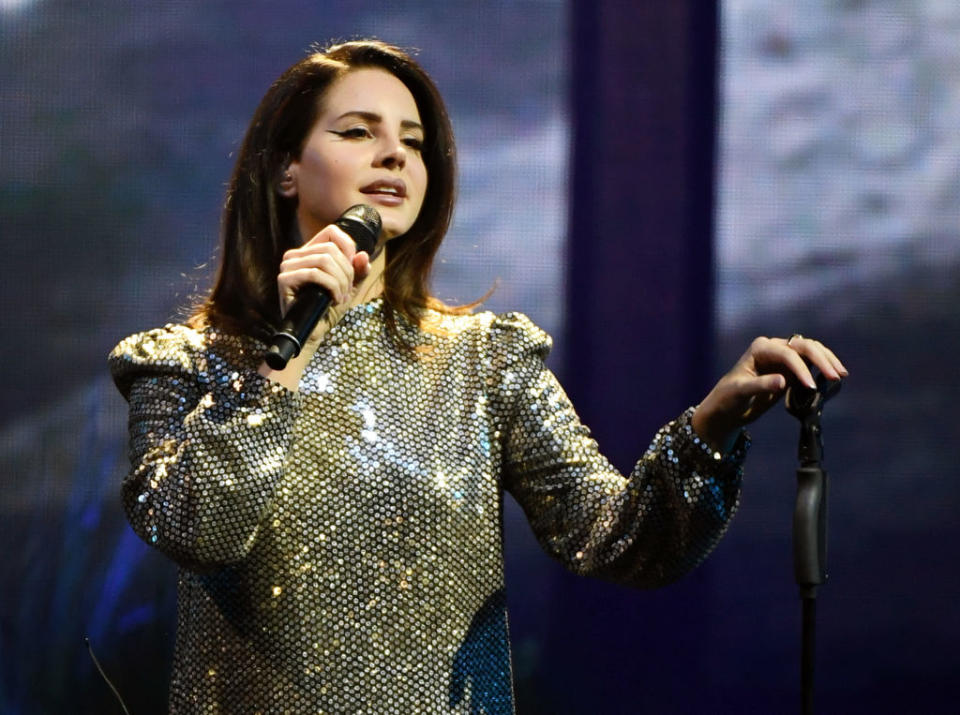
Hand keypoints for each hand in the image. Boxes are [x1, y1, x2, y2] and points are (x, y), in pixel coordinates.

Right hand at [276, 224, 370, 337]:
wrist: (315, 331)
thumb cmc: (329, 308)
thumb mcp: (349, 286)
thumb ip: (359, 270)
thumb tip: (363, 255)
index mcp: (309, 251)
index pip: (331, 232)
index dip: (348, 247)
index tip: (353, 269)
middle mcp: (295, 255)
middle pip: (331, 249)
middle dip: (346, 272)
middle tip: (347, 292)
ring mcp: (288, 266)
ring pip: (324, 260)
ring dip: (340, 282)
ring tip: (341, 297)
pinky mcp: (284, 279)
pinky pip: (314, 274)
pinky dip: (331, 287)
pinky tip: (333, 300)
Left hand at [691, 335, 847, 451]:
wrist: (727, 408)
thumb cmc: (728, 398)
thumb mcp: (741, 392)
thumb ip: (761, 385)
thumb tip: (784, 381)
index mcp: (760, 348)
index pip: (787, 353)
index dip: (801, 369)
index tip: (811, 387)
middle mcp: (773, 347)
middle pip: (804, 346)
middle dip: (821, 360)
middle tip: (836, 376)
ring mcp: (783, 356)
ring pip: (811, 351)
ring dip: (827, 360)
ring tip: (841, 375)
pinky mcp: (790, 368)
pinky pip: (811, 363)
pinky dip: (823, 367)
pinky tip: (834, 377)